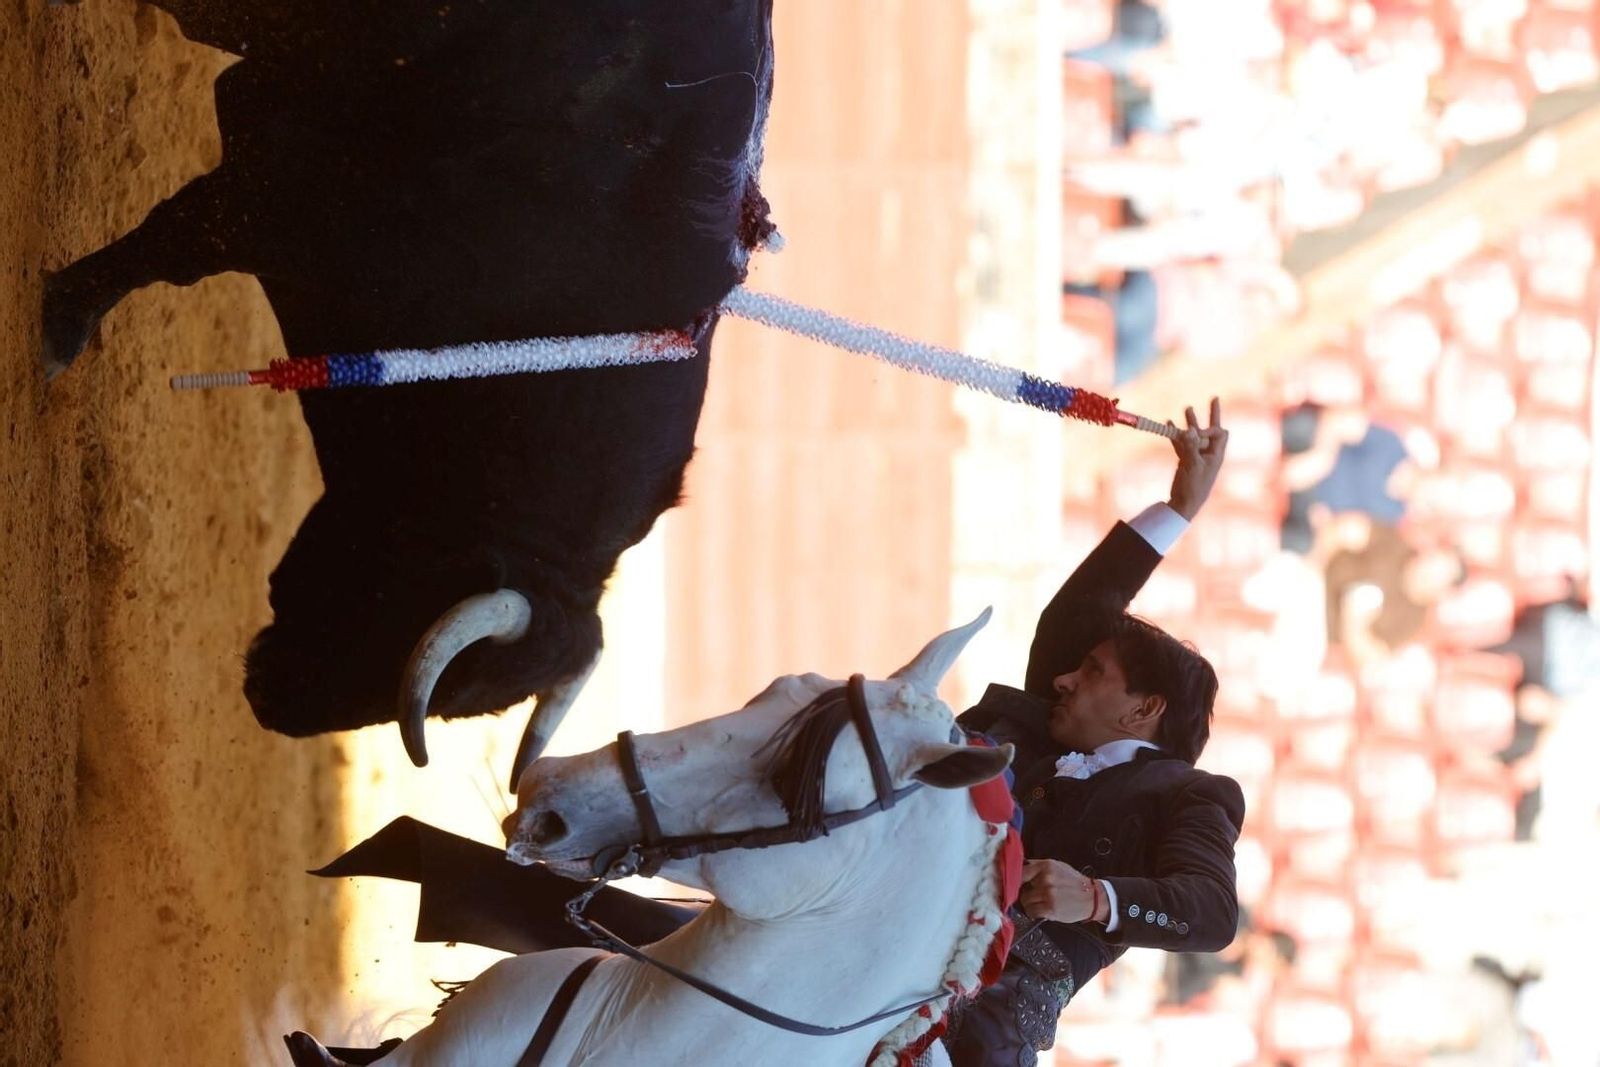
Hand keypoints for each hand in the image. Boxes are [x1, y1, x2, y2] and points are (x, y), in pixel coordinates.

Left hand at [1019, 859, 1102, 922]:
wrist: (1091, 897)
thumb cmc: (1073, 882)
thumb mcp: (1057, 866)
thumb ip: (1038, 866)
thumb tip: (1020, 866)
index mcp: (1046, 866)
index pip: (1020, 872)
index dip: (1015, 879)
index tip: (1014, 884)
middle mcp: (1046, 879)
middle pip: (1020, 887)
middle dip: (1025, 891)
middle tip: (1033, 893)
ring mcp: (1048, 894)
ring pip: (1024, 900)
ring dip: (1029, 903)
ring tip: (1040, 902)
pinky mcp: (1050, 909)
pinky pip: (1031, 911)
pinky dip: (1033, 912)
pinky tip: (1041, 910)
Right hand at [1167, 397, 1227, 520]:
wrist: (1184, 503)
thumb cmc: (1193, 486)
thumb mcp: (1192, 465)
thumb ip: (1190, 446)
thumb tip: (1189, 430)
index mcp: (1216, 455)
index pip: (1219, 433)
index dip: (1209, 429)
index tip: (1195, 434)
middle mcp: (1209, 453)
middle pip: (1212, 430)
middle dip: (1212, 414)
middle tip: (1215, 398)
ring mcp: (1197, 456)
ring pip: (1194, 435)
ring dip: (1191, 423)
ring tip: (1188, 408)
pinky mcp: (1186, 460)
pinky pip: (1182, 444)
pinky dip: (1176, 436)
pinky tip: (1168, 424)